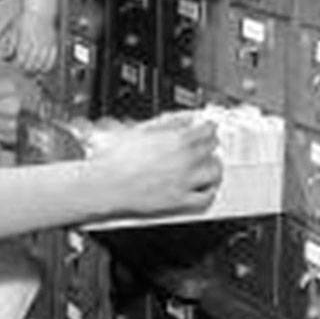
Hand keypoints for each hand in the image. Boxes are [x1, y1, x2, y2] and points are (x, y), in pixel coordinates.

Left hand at [11, 10, 57, 73]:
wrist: (41, 10)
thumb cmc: (27, 17)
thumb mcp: (15, 28)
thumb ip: (12, 43)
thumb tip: (8, 54)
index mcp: (26, 40)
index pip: (21, 60)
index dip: (18, 66)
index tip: (16, 66)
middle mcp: (37, 43)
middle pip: (31, 64)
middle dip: (25, 69)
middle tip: (23, 70)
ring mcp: (46, 44)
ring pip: (41, 64)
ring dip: (35, 69)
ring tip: (31, 71)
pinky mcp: (53, 44)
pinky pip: (52, 59)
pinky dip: (47, 66)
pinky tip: (43, 68)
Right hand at [88, 114, 221, 217]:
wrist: (105, 185)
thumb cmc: (116, 157)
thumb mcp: (141, 128)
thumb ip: (168, 121)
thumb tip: (185, 117)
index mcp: (177, 139)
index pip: (207, 129)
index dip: (208, 127)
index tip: (207, 127)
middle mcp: (185, 160)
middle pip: (212, 148)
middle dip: (211, 144)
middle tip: (207, 143)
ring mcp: (184, 181)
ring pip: (214, 172)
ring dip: (213, 166)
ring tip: (210, 164)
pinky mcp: (179, 200)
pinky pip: (205, 197)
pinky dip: (209, 191)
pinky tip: (207, 188)